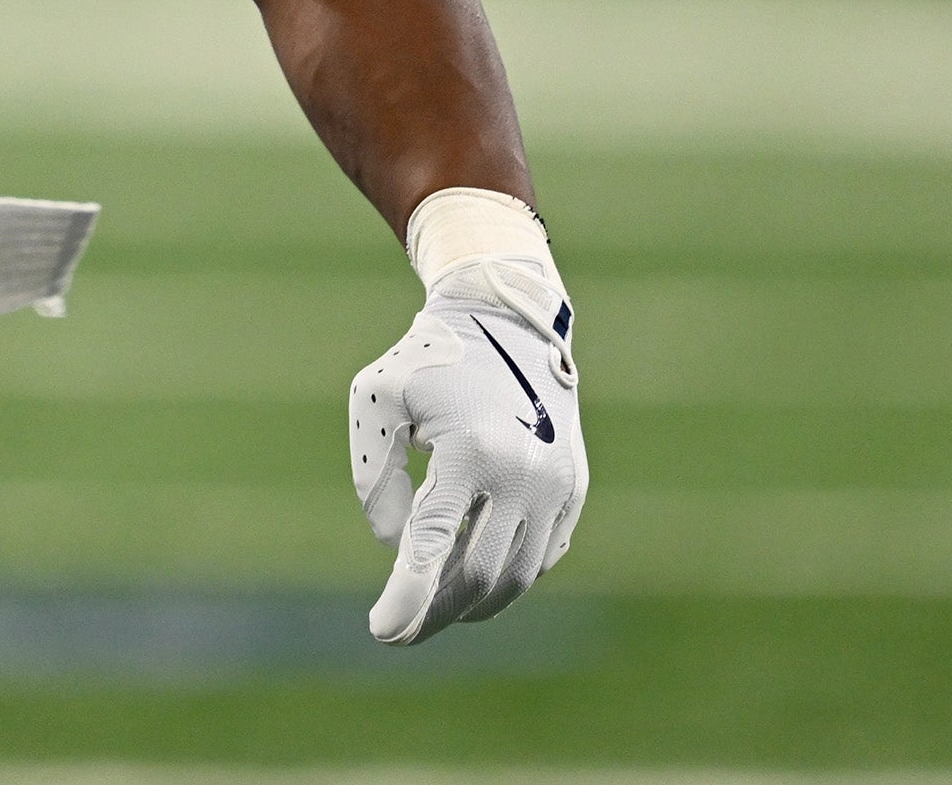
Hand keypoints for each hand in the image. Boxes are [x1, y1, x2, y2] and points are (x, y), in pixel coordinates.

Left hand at [350, 247, 584, 644]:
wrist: (504, 319)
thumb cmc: (428, 359)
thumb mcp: (377, 401)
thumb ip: (377, 479)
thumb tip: (400, 546)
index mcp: (470, 450)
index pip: (433, 545)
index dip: (408, 598)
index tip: (382, 631)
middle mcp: (523, 474)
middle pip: (479, 576)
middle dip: (437, 609)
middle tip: (402, 625)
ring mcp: (557, 484)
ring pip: (517, 574)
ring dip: (473, 597)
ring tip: (434, 597)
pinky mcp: (574, 487)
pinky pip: (542, 553)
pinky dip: (508, 570)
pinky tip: (474, 564)